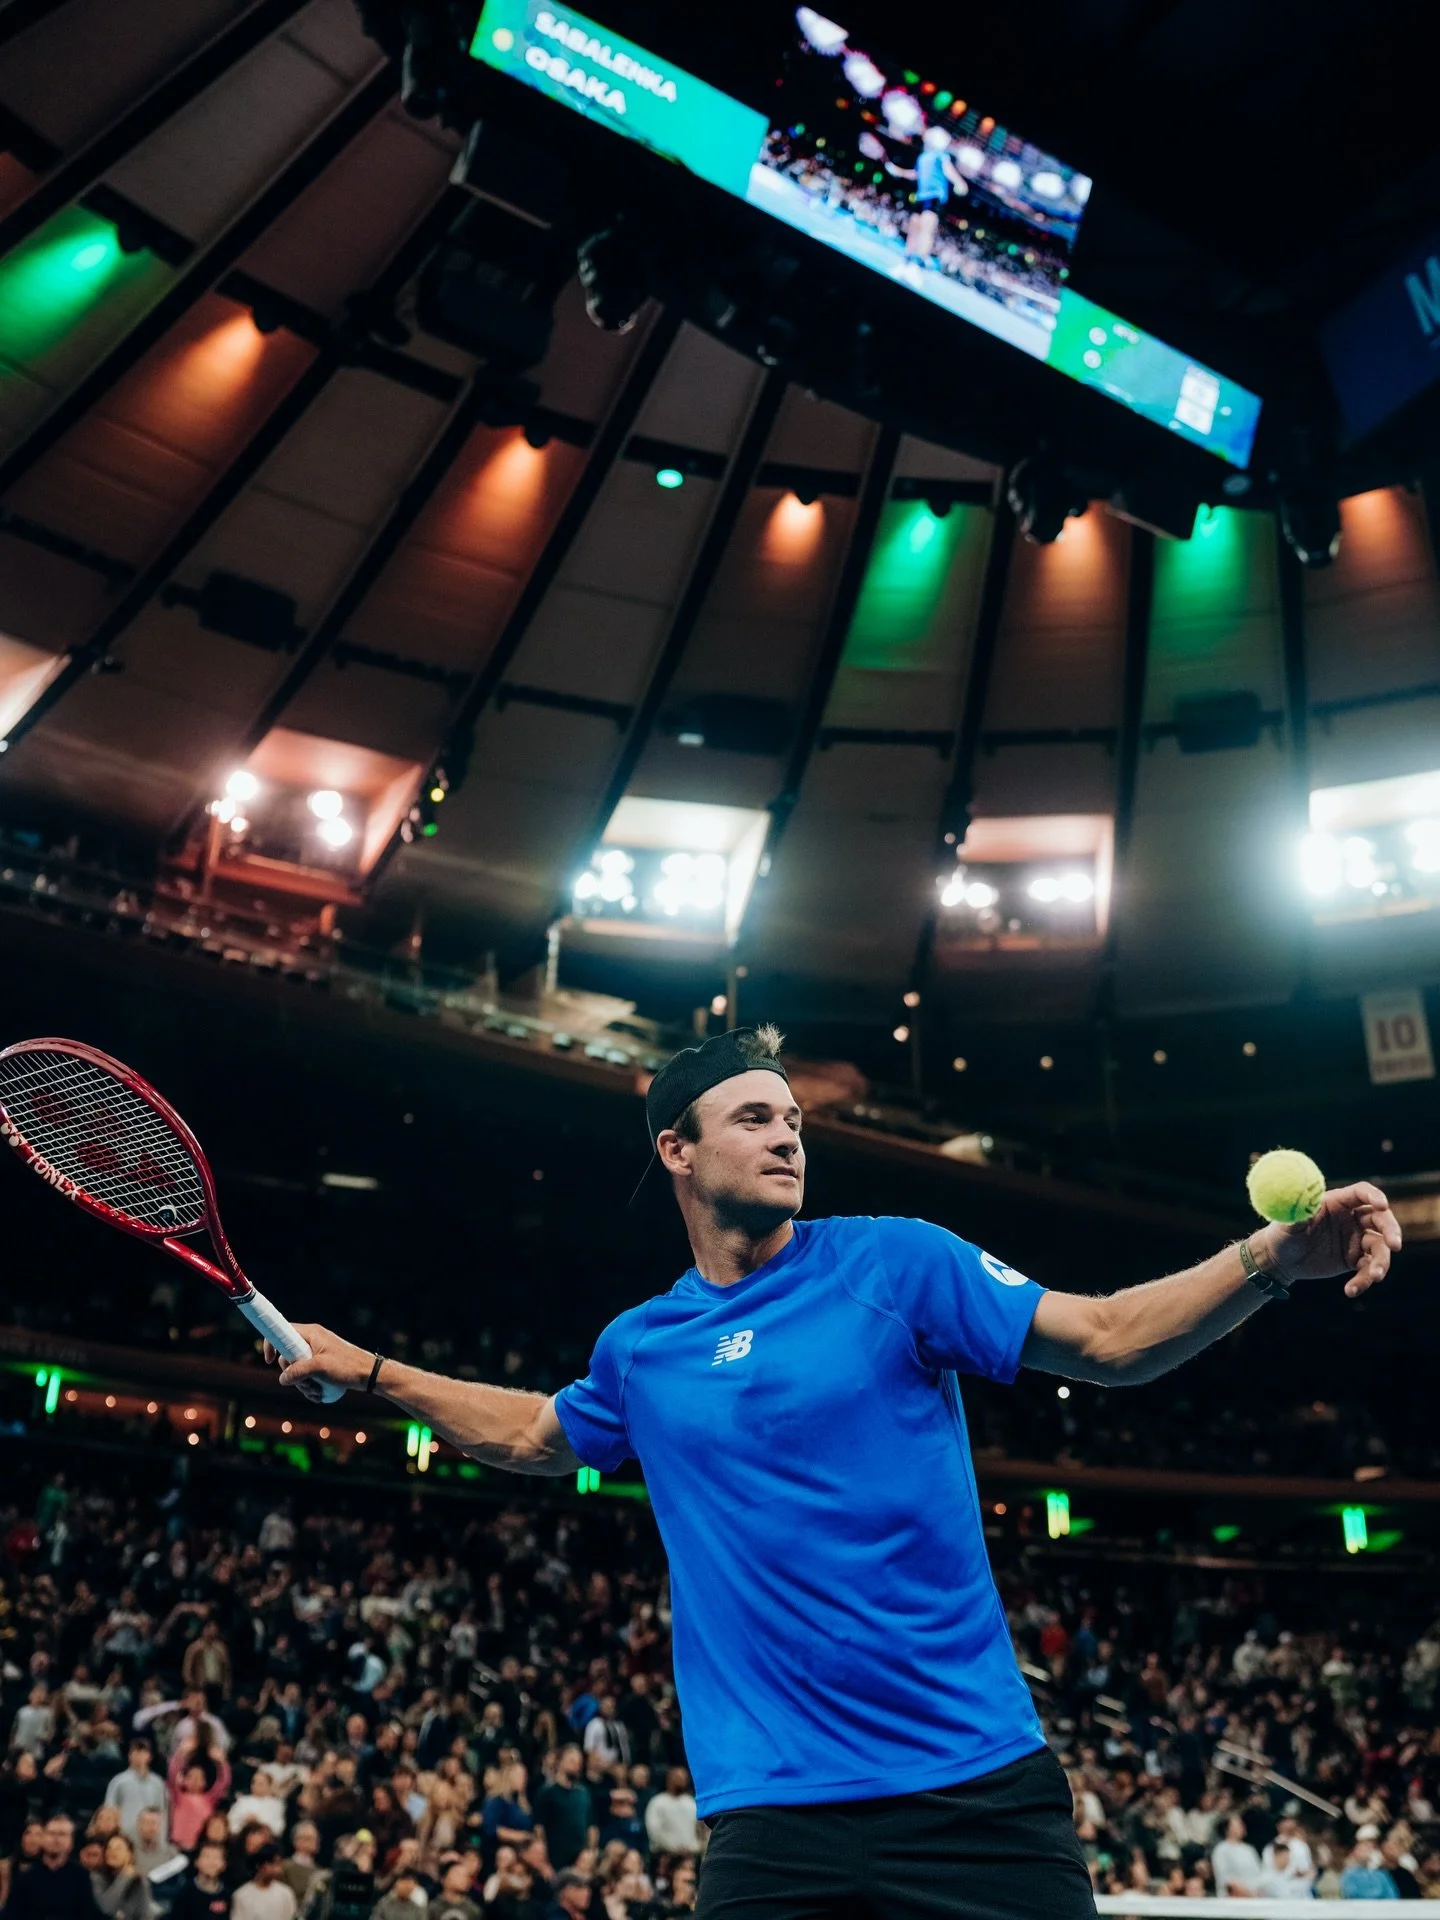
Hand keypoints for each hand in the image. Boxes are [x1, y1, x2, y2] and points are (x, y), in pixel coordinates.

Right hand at [261, 1324, 375, 1397]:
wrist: (369, 1374)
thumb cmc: (347, 1366)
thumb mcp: (319, 1368)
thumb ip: (298, 1371)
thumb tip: (282, 1379)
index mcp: (311, 1334)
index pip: (282, 1331)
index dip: (272, 1344)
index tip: (269, 1360)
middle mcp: (312, 1341)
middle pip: (287, 1357)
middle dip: (293, 1374)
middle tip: (306, 1382)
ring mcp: (316, 1354)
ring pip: (297, 1370)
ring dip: (303, 1384)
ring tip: (317, 1390)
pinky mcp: (321, 1365)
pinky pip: (307, 1376)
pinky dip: (310, 1386)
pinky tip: (320, 1394)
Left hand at [1258, 1182, 1401, 1296]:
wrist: (1280, 1260)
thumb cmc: (1282, 1234)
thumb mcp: (1287, 1224)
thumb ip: (1298, 1213)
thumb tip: (1302, 1201)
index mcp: (1337, 1202)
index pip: (1362, 1193)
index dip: (1374, 1196)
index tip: (1383, 1205)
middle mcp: (1352, 1218)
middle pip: (1381, 1219)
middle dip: (1391, 1230)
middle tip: (1395, 1245)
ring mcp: (1356, 1239)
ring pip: (1380, 1248)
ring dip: (1381, 1263)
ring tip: (1374, 1277)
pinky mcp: (1355, 1259)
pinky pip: (1368, 1269)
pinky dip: (1364, 1280)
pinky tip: (1351, 1291)